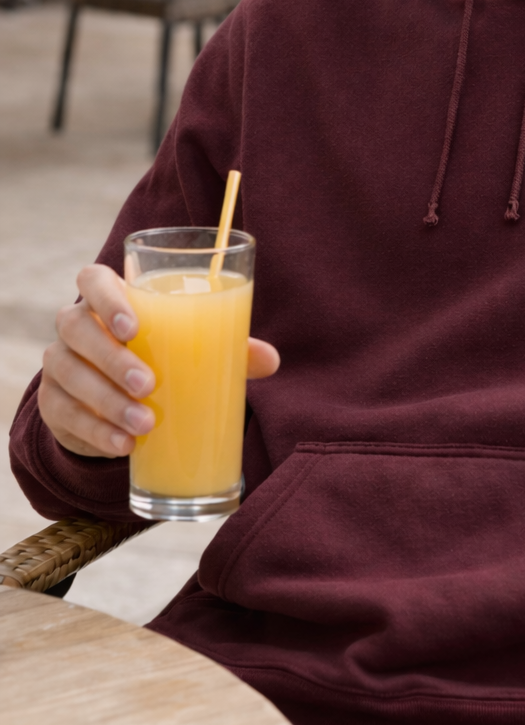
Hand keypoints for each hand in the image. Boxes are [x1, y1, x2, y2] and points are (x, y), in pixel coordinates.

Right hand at [39, 263, 279, 458]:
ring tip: (145, 424)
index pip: (91, 279)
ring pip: (68, 373)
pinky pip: (64, 414)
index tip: (134, 326)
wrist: (116, 404)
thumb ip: (226, 346)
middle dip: (112, 358)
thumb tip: (271, 359)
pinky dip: (95, 432)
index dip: (106, 296)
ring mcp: (60, 365)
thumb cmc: (161, 359)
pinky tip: (123, 445)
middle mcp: (76, 326)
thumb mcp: (191, 349)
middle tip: (149, 384)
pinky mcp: (53, 404)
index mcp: (109, 300)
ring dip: (107, 401)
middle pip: (76, 328)